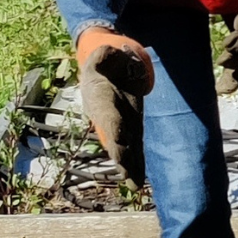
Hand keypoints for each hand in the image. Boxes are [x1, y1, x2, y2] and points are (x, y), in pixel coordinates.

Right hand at [75, 29, 153, 185]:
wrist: (105, 73)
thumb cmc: (105, 62)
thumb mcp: (102, 53)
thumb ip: (104, 54)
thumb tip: (111, 52)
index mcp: (100, 99)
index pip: (108, 115)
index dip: (113, 127)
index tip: (119, 139)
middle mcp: (107, 117)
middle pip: (114, 138)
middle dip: (120, 153)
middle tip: (125, 168)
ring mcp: (118, 127)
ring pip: (122, 149)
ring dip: (128, 166)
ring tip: (134, 183)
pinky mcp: (130, 132)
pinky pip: (132, 151)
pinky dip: (134, 167)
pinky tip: (136, 184)